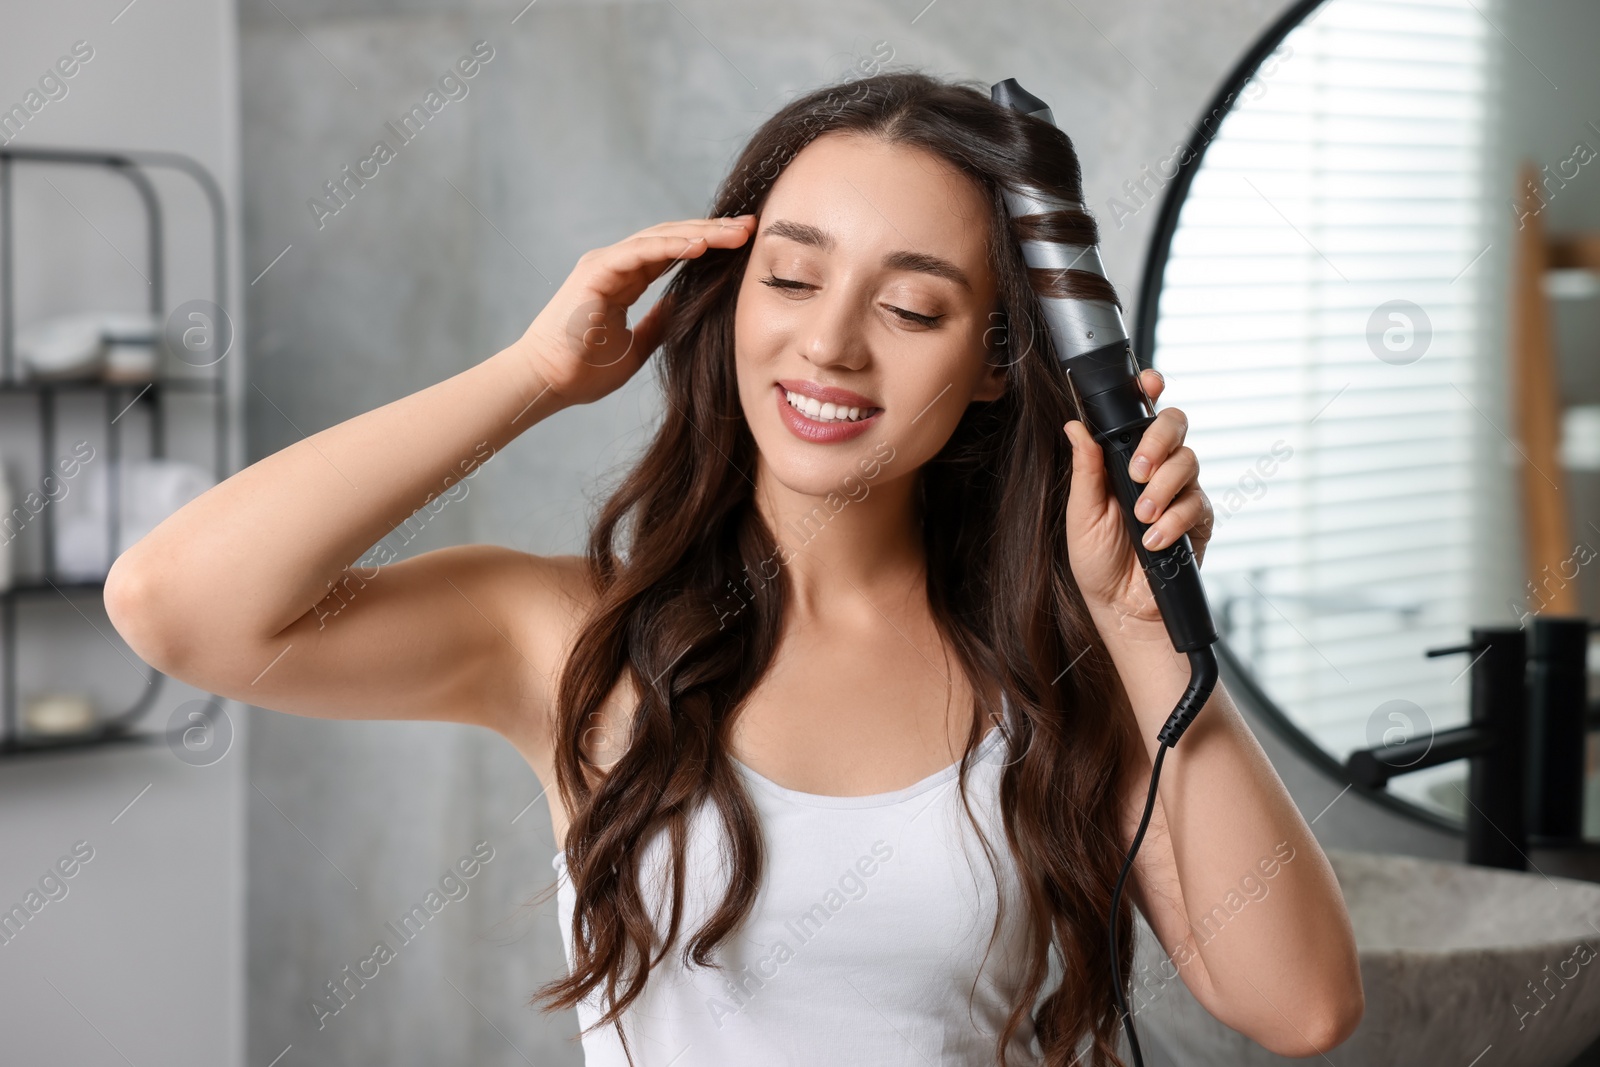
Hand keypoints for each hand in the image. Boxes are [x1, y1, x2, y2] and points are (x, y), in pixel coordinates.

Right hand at [512, 214, 756, 406]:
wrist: (546, 384)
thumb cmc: (583, 371)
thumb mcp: (637, 346)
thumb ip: (659, 322)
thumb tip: (686, 306)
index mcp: (624, 281)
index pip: (673, 254)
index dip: (708, 246)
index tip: (744, 245)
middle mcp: (615, 265)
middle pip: (672, 238)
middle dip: (713, 232)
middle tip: (751, 228)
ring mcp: (604, 264)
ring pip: (660, 237)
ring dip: (700, 233)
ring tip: (736, 233)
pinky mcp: (596, 271)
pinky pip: (640, 252)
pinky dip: (670, 246)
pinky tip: (701, 245)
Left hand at [1063, 368, 1212, 631]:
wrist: (1119, 606)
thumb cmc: (1096, 559)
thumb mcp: (1081, 513)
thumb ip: (1085, 469)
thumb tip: (1074, 426)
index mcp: (1124, 460)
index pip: (1141, 414)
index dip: (1149, 390)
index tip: (1149, 382)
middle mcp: (1156, 469)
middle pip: (1175, 425)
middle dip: (1158, 442)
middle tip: (1139, 471)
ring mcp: (1180, 491)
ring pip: (1188, 462)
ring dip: (1164, 489)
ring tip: (1141, 518)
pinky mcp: (1198, 520)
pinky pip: (1197, 504)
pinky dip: (1174, 521)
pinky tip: (1154, 540)